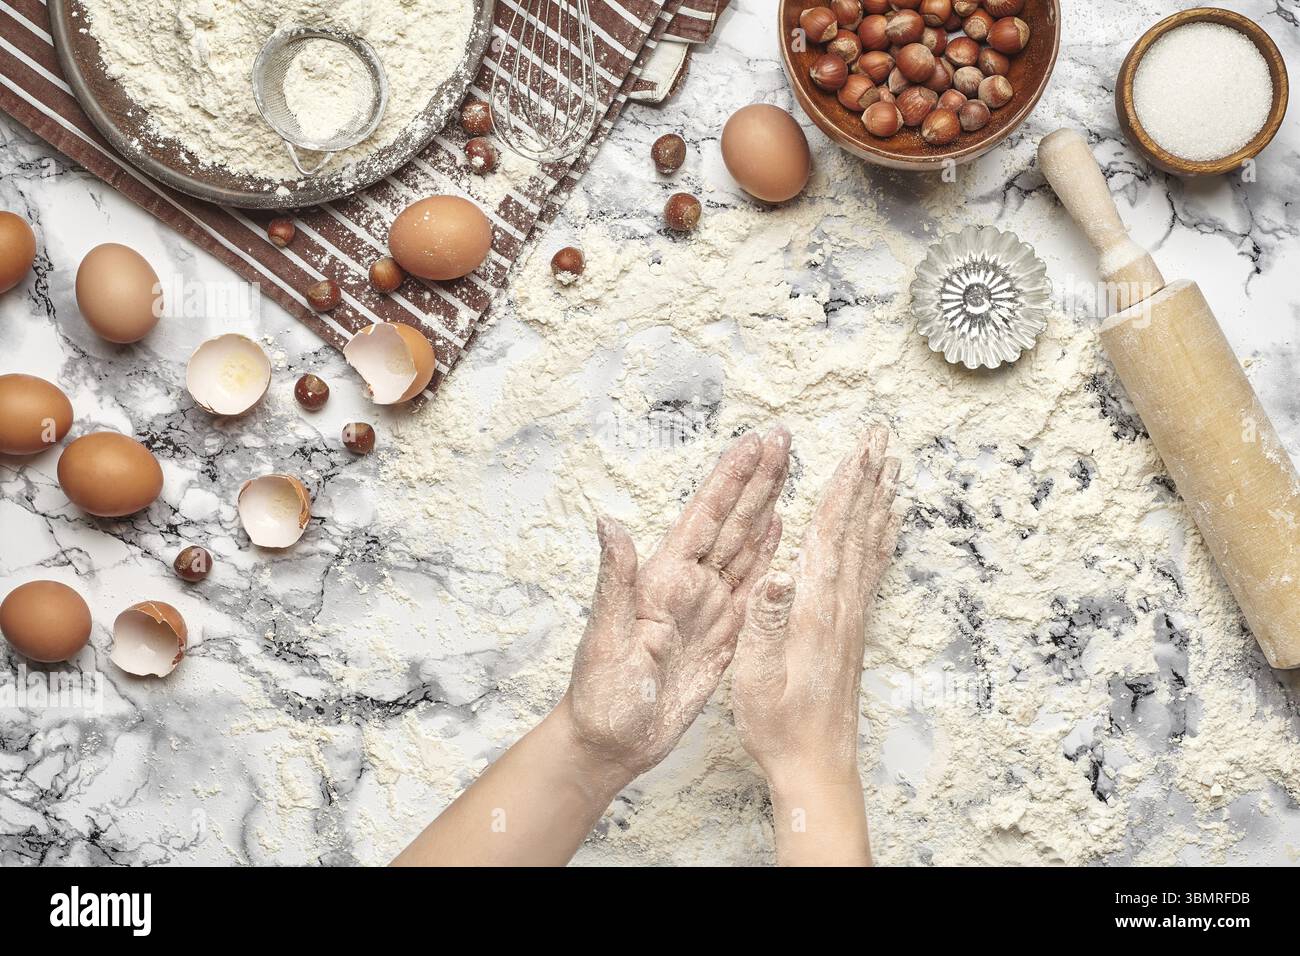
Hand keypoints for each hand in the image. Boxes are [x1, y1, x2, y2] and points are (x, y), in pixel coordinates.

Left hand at [559, 426, 790, 779]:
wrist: (611, 741)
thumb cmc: (600, 694)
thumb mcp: (605, 637)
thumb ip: (615, 579)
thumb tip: (608, 523)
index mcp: (663, 578)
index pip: (704, 517)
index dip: (731, 478)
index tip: (755, 442)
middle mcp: (688, 584)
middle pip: (731, 520)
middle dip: (757, 478)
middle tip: (782, 436)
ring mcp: (707, 607)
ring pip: (744, 545)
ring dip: (766, 505)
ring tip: (787, 467)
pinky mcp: (723, 633)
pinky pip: (751, 586)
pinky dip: (768, 555)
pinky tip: (779, 527)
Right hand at [732, 425, 899, 790]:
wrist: (816, 765)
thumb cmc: (778, 725)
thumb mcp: (755, 675)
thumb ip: (765, 622)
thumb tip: (777, 570)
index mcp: (814, 609)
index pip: (831, 534)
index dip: (844, 487)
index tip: (857, 447)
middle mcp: (841, 606)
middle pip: (857, 528)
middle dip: (868, 478)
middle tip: (882, 436)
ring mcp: (851, 617)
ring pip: (869, 545)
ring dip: (879, 500)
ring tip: (893, 464)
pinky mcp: (852, 630)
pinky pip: (872, 570)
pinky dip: (882, 538)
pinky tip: (889, 523)